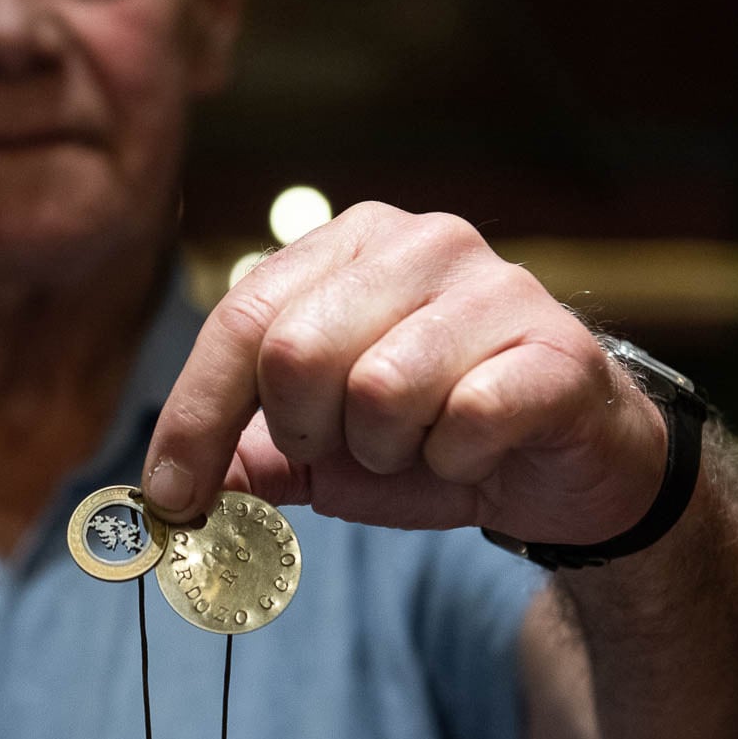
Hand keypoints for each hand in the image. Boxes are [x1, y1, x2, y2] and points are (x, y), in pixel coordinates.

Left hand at [142, 202, 667, 545]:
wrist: (571, 466)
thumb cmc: (436, 436)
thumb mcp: (322, 449)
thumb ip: (245, 453)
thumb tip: (167, 490)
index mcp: (346, 243)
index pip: (238, 318)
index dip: (195, 415)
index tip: (168, 497)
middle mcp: (418, 241)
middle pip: (295, 352)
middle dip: (307, 430)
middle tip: (350, 448)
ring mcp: (495, 284)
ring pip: (379, 389)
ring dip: (388, 451)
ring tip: (423, 444)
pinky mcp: (557, 346)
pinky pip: (464, 419)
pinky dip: (456, 462)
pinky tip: (479, 450)